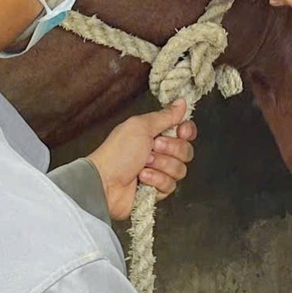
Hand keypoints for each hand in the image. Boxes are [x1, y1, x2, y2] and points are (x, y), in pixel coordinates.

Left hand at [88, 102, 196, 219]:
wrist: (104, 183)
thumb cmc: (117, 153)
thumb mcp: (140, 127)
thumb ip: (165, 116)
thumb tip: (181, 103)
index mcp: (155, 133)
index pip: (185, 131)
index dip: (187, 132)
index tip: (181, 132)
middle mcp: (159, 152)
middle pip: (186, 150)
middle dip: (171, 149)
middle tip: (152, 148)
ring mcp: (159, 171)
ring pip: (180, 169)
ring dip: (161, 165)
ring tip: (143, 165)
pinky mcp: (157, 189)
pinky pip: (171, 185)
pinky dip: (156, 180)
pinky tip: (142, 178)